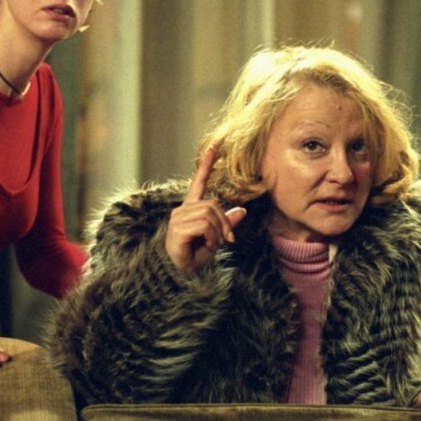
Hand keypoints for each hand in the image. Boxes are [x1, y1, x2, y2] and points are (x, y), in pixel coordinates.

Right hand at [165, 146, 246, 273]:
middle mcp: (182, 210)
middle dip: (224, 223)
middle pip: (213, 204)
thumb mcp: (216, 238)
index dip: (206, 165)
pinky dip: (212, 237)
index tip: (213, 147)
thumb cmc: (195, 256)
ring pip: (210, 214)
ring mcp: (178, 219)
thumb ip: (226, 223)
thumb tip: (242, 211)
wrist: (182, 273)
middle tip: (226, 239)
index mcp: (191, 209)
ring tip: (214, 244)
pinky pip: (204, 225)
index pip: (198, 182)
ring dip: (218, 232)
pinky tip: (206, 246)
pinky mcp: (177, 229)